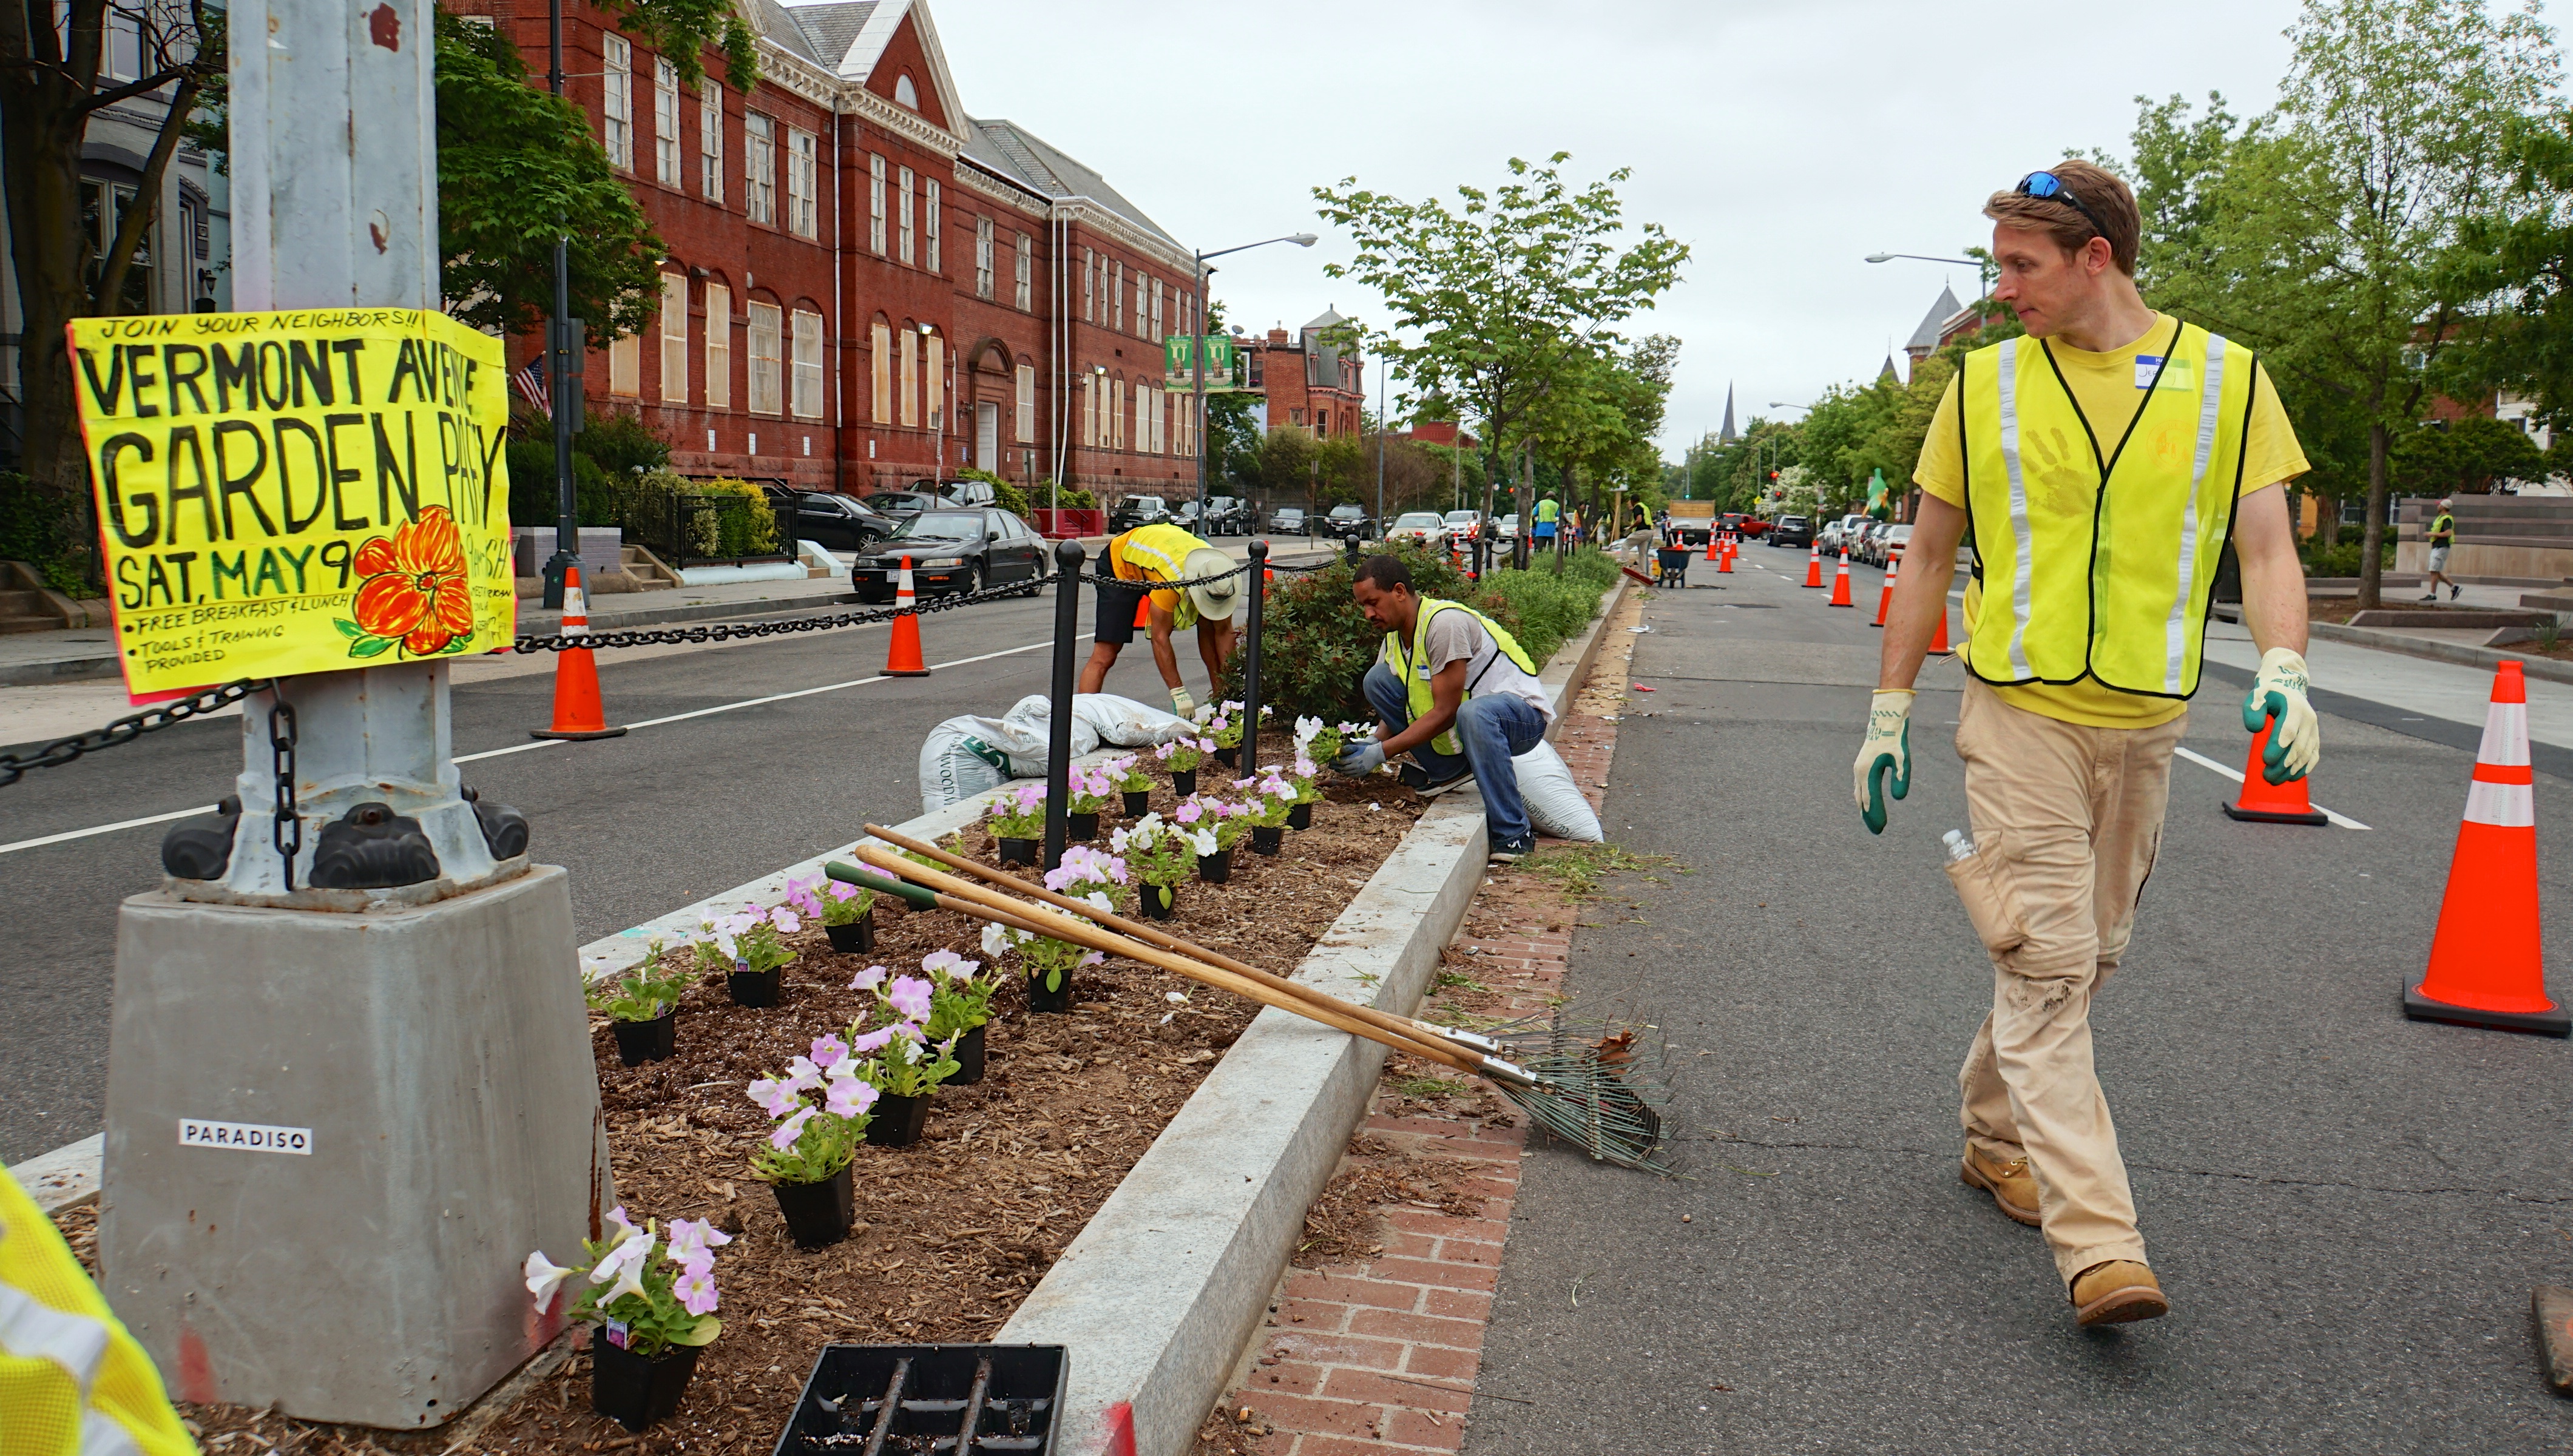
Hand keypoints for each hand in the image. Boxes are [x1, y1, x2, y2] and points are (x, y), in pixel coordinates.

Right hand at [1169, 686, 1195, 717]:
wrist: (1179, 694)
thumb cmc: (1186, 697)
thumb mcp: (1190, 703)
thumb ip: (1191, 708)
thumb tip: (1190, 713)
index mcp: (1192, 709)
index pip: (1193, 716)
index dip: (1191, 717)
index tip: (1189, 717)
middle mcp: (1188, 711)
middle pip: (1188, 718)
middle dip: (1186, 718)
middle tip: (1185, 718)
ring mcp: (1183, 712)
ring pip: (1183, 718)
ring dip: (1182, 718)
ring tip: (1181, 717)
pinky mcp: (1178, 711)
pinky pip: (1178, 716)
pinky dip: (1178, 717)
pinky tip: (1178, 716)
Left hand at [1334, 740, 1386, 777]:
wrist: (1377, 755)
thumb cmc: (1366, 749)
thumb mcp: (1356, 747)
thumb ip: (1347, 748)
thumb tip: (1338, 750)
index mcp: (1354, 759)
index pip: (1341, 762)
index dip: (1334, 761)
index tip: (1330, 760)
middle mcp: (1356, 766)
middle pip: (1342, 768)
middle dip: (1335, 767)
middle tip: (1330, 765)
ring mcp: (1359, 771)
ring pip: (1346, 773)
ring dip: (1340, 771)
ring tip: (1336, 768)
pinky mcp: (1361, 774)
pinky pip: (1351, 775)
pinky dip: (1346, 773)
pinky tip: (1343, 771)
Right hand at [1853, 690, 1913, 834]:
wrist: (1885, 721)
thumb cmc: (1895, 740)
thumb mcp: (1902, 760)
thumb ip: (1900, 779)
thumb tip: (1898, 799)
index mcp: (1868, 772)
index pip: (1871, 800)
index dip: (1876, 815)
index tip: (1881, 828)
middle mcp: (1860, 773)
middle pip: (1862, 800)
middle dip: (1869, 816)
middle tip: (1877, 831)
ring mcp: (1859, 769)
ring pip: (1859, 794)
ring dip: (1865, 808)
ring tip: (1871, 821)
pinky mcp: (1861, 767)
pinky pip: (1860, 788)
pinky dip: (1863, 799)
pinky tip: (1867, 804)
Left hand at [2243, 647, 2319, 782]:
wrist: (2287, 686)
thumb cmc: (2267, 694)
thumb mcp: (2256, 697)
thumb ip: (2253, 711)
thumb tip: (2256, 730)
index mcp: (2294, 707)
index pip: (2287, 731)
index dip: (2277, 747)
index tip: (2265, 761)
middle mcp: (2308, 718)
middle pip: (2297, 746)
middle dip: (2282, 765)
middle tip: (2266, 777)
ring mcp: (2314, 728)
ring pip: (2306, 753)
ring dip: (2292, 770)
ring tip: (2275, 781)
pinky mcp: (2315, 736)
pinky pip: (2314, 755)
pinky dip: (2305, 768)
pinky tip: (2293, 778)